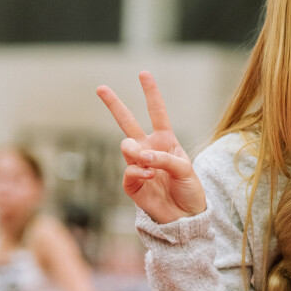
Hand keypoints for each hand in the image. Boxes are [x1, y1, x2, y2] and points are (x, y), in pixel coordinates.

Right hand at [96, 72, 206, 222]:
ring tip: (148, 162)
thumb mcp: (185, 169)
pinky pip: (129, 171)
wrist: (186, 217)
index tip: (143, 74)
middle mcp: (149, 149)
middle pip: (127, 122)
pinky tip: (149, 176)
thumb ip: (164, 158)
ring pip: (126, 146)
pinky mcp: (132, 184)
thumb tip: (139, 156)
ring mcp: (138, 165)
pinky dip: (138, 172)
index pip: (157, 113)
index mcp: (166, 141)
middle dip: (114, 104)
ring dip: (136, 152)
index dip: (151, 93)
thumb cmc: (189, 190)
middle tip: (101, 87)